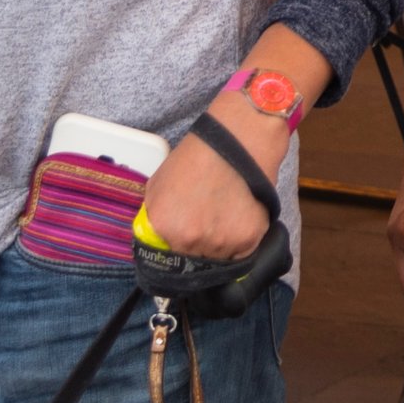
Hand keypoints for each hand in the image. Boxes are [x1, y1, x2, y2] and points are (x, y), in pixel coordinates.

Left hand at [141, 126, 277, 261]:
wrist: (240, 138)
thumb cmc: (199, 156)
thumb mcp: (159, 184)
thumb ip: (154, 218)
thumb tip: (157, 241)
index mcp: (164, 226)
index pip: (164, 262)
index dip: (173, 254)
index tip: (181, 249)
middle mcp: (190, 240)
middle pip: (192, 264)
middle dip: (196, 250)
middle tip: (206, 225)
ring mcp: (221, 242)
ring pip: (218, 261)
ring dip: (219, 247)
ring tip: (224, 217)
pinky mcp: (249, 239)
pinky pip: (241, 254)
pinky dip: (240, 241)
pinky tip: (239, 217)